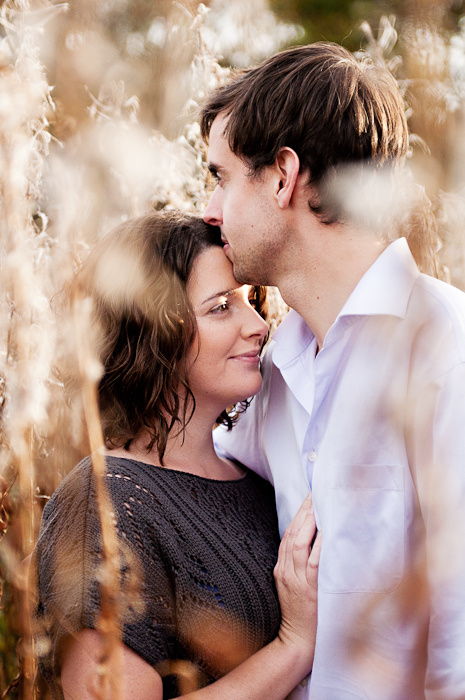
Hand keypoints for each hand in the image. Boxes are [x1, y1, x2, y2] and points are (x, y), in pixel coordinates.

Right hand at [273, 492, 320, 669]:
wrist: (297, 641)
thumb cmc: (301, 614)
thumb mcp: (292, 586)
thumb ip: (298, 565)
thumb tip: (314, 542)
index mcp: (280, 568)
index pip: (287, 534)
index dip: (297, 515)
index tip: (308, 498)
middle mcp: (285, 570)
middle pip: (292, 533)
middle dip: (303, 511)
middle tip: (314, 493)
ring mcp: (295, 578)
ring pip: (299, 542)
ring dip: (309, 522)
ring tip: (318, 505)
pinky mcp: (308, 588)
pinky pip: (313, 561)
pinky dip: (319, 544)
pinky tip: (327, 531)